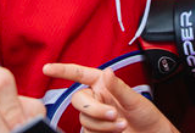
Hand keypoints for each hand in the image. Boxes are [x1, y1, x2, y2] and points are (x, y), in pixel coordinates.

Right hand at [43, 63, 177, 132]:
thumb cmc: (147, 116)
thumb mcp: (135, 99)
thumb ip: (118, 87)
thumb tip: (106, 72)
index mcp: (103, 85)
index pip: (80, 74)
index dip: (63, 70)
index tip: (47, 68)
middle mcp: (97, 99)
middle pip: (79, 100)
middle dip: (95, 109)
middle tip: (114, 115)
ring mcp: (95, 116)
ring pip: (84, 119)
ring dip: (103, 124)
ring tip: (121, 126)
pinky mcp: (95, 132)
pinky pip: (88, 132)